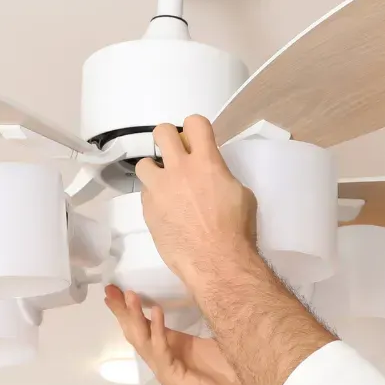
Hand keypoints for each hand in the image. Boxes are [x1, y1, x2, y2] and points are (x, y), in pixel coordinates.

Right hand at [104, 285, 252, 384]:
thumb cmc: (227, 376)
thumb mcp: (212, 343)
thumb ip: (205, 324)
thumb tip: (207, 297)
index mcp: (168, 349)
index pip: (143, 326)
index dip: (129, 310)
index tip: (115, 291)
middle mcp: (162, 358)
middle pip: (135, 332)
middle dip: (122, 311)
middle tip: (110, 290)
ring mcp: (164, 369)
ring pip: (143, 340)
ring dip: (135, 317)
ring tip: (130, 296)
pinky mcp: (172, 376)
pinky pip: (161, 350)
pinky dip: (158, 331)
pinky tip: (156, 312)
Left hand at [134, 115, 257, 283]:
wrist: (215, 262)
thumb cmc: (236, 230)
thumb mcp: (241, 194)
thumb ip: (221, 176)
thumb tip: (212, 176)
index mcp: (206, 161)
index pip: (194, 123)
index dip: (195, 128)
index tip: (196, 139)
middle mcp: (179, 169)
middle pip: (161, 132)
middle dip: (168, 139)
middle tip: (175, 154)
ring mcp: (160, 189)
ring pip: (144, 163)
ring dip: (155, 170)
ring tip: (165, 185)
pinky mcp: (148, 209)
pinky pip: (146, 194)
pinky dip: (154, 198)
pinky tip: (166, 211)